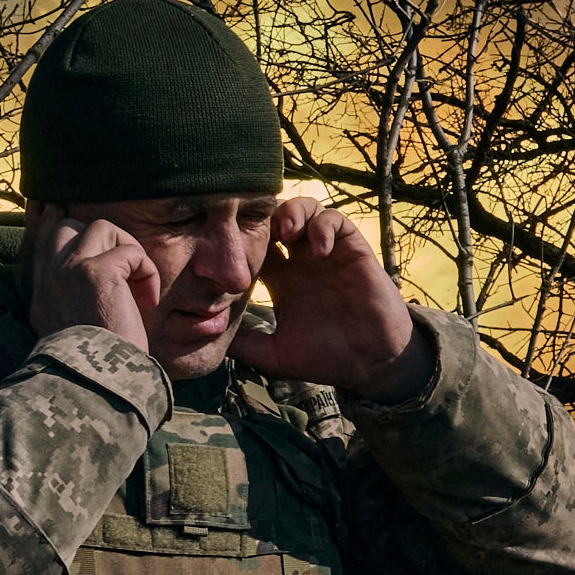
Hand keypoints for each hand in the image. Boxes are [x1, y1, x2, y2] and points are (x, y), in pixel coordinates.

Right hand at [26, 205, 160, 357]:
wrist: (98, 380)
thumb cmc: (98, 365)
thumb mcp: (74, 330)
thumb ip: (75, 301)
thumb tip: (96, 282)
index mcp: (43, 293)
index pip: (44, 241)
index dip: (58, 224)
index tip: (72, 218)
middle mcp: (50, 277)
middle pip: (65, 224)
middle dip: (98, 231)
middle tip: (125, 254)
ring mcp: (70, 269)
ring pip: (100, 226)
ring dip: (128, 249)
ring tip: (138, 283)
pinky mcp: (97, 271)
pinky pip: (130, 252)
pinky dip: (147, 272)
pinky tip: (148, 300)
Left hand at [231, 197, 430, 400]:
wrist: (372, 364)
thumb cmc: (327, 359)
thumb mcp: (274, 354)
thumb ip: (244, 343)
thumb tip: (202, 336)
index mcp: (282, 280)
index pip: (254, 244)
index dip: (239, 237)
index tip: (226, 245)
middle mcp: (302, 261)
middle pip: (277, 218)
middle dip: (263, 217)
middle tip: (253, 230)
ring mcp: (327, 254)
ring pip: (306, 210)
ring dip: (292, 213)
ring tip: (286, 233)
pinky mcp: (353, 251)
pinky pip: (336, 221)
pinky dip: (323, 226)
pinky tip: (317, 249)